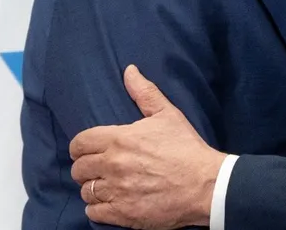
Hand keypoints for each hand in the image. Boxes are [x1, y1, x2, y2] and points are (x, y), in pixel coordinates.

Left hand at [70, 65, 225, 228]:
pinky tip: (111, 202)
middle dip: (86, 168)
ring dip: (94, 188)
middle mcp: (113, 165)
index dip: (80, 147)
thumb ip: (145, 93)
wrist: (206, 184)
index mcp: (120, 139)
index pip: (79, 144)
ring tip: (107, 186)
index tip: (89, 151)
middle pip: (79, 169)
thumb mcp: (168, 115)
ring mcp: (117, 191)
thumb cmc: (187, 148)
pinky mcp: (122, 213)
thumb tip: (129, 71)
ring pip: (86, 191)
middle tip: (100, 169)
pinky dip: (99, 208)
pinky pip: (94, 212)